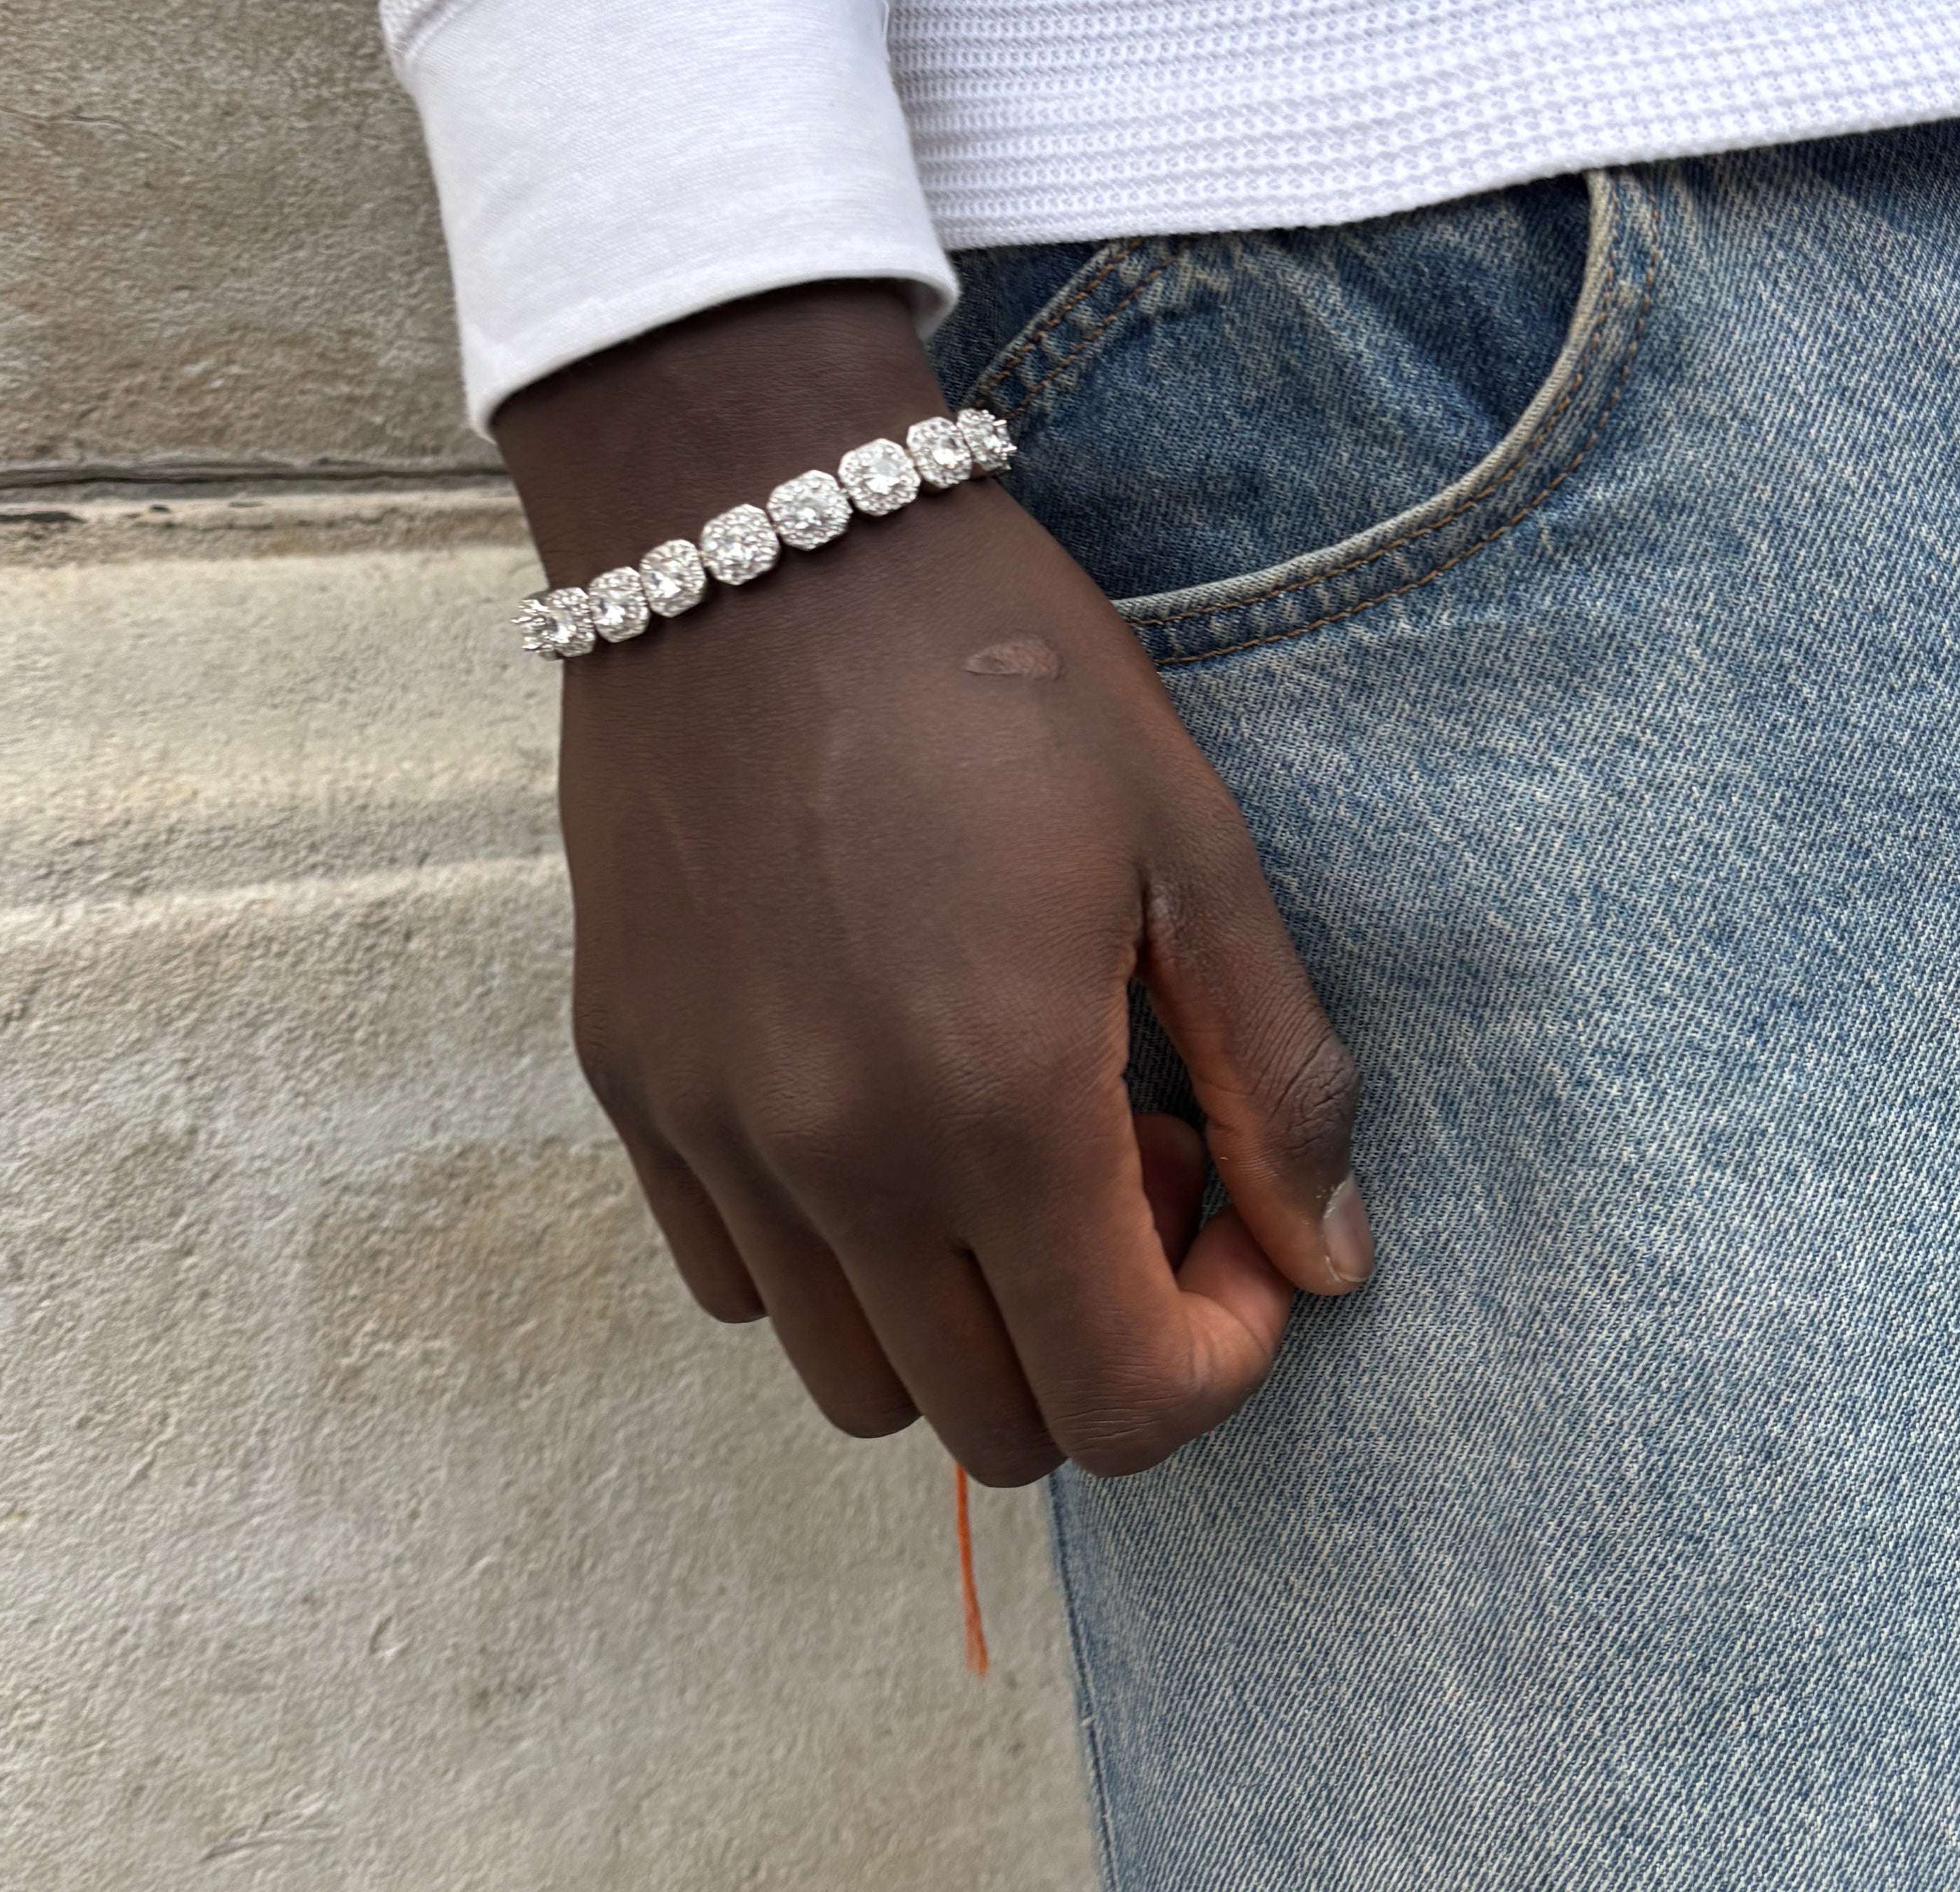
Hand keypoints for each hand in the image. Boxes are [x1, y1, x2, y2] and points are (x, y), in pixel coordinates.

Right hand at [496, 281, 1370, 1483]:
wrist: (758, 536)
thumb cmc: (999, 668)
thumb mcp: (1189, 847)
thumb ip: (1278, 1076)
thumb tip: (1329, 1263)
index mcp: (995, 1107)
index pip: (1126, 1403)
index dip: (1221, 1350)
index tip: (1236, 1214)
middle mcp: (832, 1160)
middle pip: (994, 1423)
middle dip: (1103, 1334)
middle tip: (1133, 1157)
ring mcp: (710, 1132)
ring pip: (856, 1380)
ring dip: (965, 1315)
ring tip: (1002, 1135)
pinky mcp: (631, 1082)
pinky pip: (735, 1280)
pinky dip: (834, 1257)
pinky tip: (879, 1102)